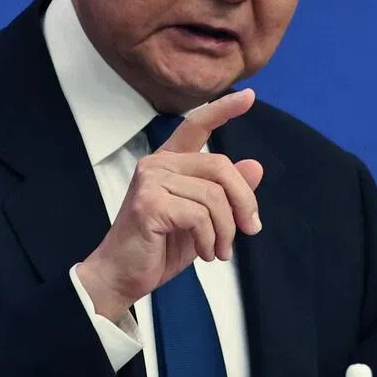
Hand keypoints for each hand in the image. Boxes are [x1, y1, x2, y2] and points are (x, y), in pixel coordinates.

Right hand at [77, 89, 263, 321]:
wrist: (121, 279)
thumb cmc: (159, 248)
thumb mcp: (203, 220)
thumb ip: (226, 194)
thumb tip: (255, 166)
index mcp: (169, 162)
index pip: (196, 125)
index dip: (223, 109)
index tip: (249, 96)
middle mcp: (157, 164)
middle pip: (220, 166)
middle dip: (243, 201)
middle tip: (249, 230)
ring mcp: (150, 181)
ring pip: (214, 195)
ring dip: (226, 230)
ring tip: (220, 251)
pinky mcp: (149, 203)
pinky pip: (200, 215)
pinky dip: (211, 239)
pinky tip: (205, 254)